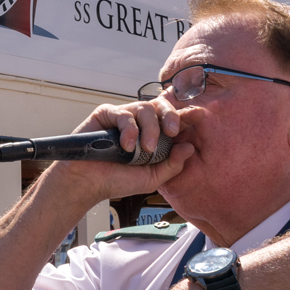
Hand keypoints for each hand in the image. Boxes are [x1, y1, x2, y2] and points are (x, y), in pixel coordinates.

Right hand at [45, 99, 195, 203]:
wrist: (89, 183)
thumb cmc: (118, 180)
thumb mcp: (152, 178)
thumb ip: (172, 164)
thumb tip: (190, 147)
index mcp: (153, 135)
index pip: (172, 120)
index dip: (186, 114)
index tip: (199, 114)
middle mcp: (139, 122)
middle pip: (160, 106)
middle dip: (170, 116)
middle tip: (172, 131)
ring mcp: (123, 117)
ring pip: (144, 107)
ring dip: (150, 129)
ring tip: (146, 149)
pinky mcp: (106, 114)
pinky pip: (123, 113)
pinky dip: (129, 129)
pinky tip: (127, 146)